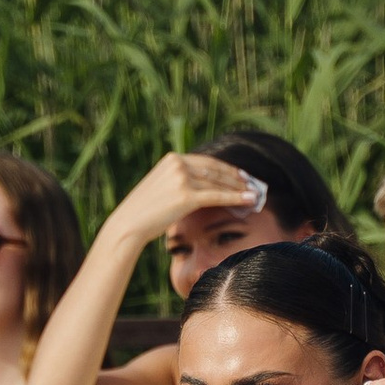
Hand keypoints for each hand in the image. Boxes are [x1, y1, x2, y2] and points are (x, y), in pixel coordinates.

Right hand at [109, 150, 266, 244]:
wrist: (128, 224)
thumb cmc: (144, 212)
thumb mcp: (162, 187)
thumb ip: (180, 181)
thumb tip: (204, 188)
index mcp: (172, 159)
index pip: (207, 162)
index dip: (227, 169)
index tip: (242, 176)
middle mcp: (178, 164)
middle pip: (216, 170)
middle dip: (238, 179)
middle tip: (254, 184)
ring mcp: (182, 178)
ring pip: (218, 183)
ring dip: (240, 189)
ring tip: (255, 194)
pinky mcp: (185, 195)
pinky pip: (217, 196)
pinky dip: (236, 198)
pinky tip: (250, 200)